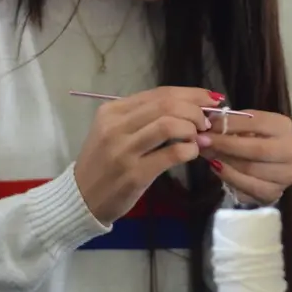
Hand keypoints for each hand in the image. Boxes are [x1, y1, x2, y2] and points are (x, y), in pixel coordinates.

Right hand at [73, 87, 216, 222]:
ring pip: (169, 125)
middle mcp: (115, 126)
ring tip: (199, 138)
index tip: (210, 100)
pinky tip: (192, 152)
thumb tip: (187, 108)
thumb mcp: (113, 132)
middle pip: (166, 104)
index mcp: (111, 111)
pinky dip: (189, 150)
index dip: (190, 94)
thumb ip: (144, 119)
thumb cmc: (102, 164)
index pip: (158, 93)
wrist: (81, 198)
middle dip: (195, 110)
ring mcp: (124, 150)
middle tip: (206, 122)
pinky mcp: (135, 174)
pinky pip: (171, 153)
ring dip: (192, 128)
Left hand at [200, 108, 291, 206]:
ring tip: (208, 154)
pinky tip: (218, 168)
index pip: (257, 122)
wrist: (268, 164)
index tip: (208, 126)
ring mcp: (286, 174)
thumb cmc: (253, 139)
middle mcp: (291, 150)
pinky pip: (249, 187)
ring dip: (224, 161)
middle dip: (226, 145)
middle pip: (256, 149)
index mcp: (283, 126)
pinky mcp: (275, 192)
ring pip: (251, 169)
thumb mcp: (245, 126)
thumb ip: (230, 124)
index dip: (230, 124)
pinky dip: (230, 177)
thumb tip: (208, 125)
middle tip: (203, 142)